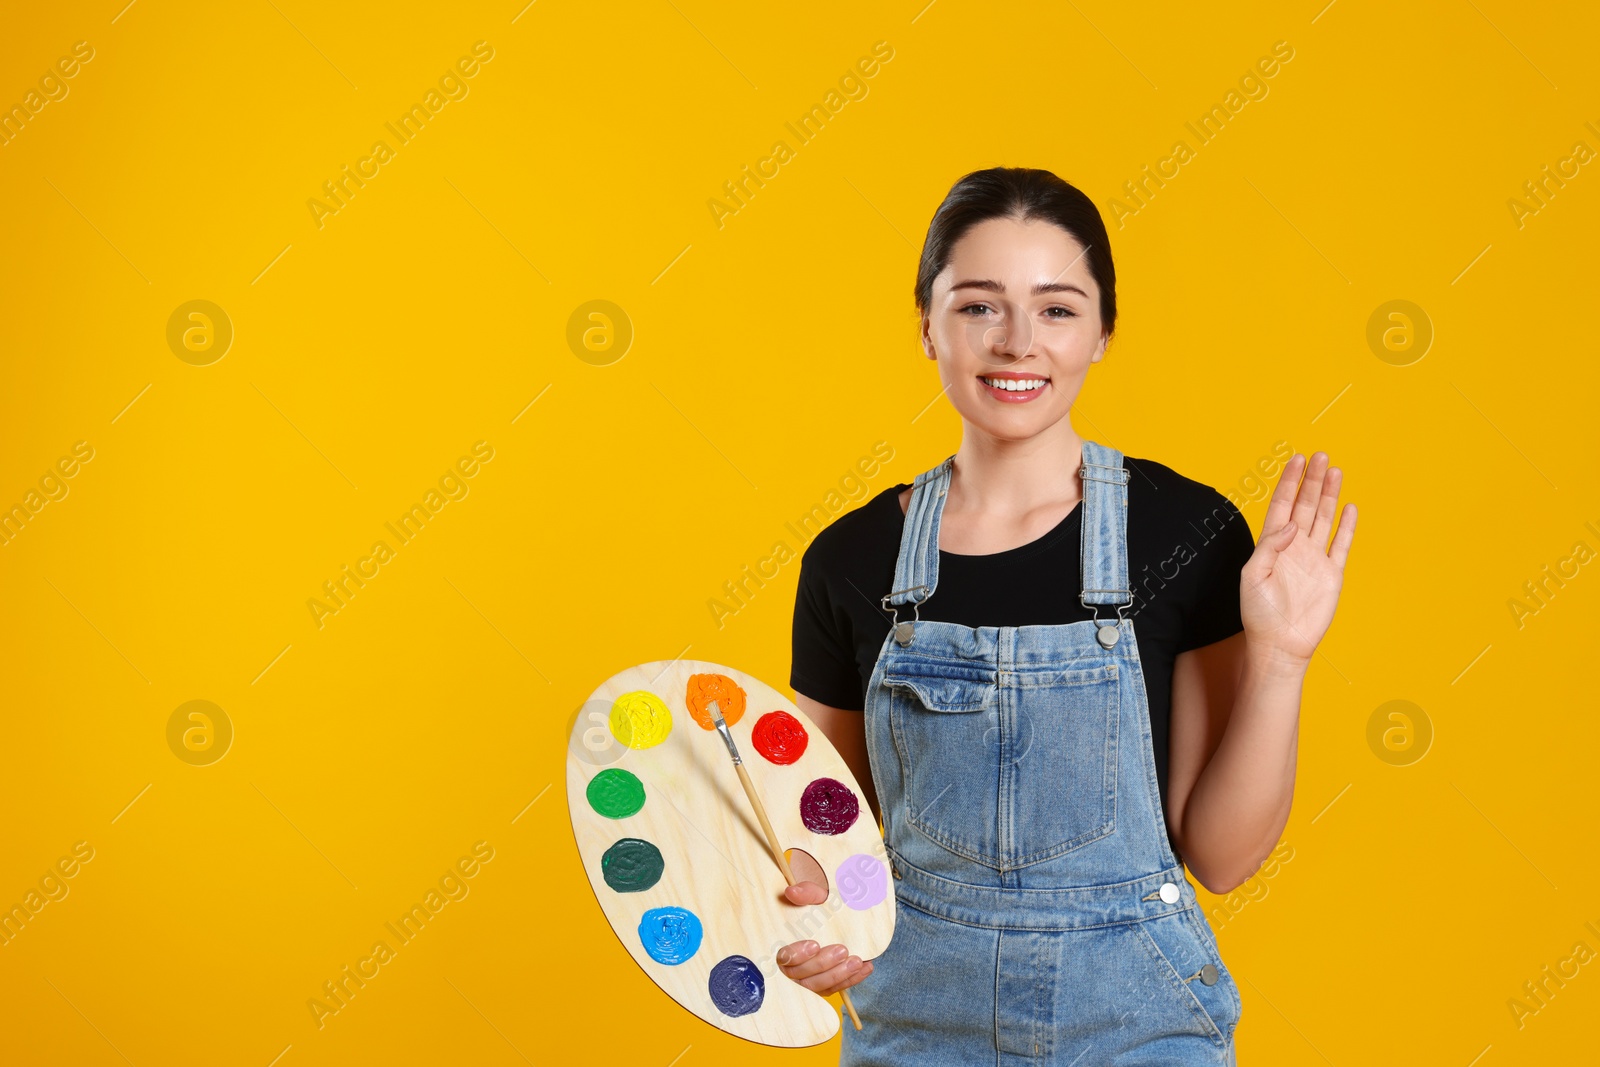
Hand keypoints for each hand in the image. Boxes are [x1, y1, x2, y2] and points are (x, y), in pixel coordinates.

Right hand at [775, 879, 873, 994]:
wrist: (833, 910)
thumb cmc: (820, 903)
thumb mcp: (816, 894)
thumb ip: (806, 893)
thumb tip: (792, 892)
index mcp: (782, 944)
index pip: (784, 958)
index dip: (797, 954)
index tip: (814, 944)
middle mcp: (791, 967)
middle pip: (802, 977)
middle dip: (822, 965)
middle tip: (842, 950)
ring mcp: (808, 978)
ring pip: (819, 986)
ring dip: (839, 975)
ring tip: (857, 961)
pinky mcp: (824, 984)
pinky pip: (836, 988)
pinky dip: (851, 980)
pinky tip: (866, 968)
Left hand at [1239, 452, 1356, 667]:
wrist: (1280, 644)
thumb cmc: (1259, 613)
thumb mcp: (1252, 576)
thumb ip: (1269, 547)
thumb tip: (1292, 524)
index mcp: (1272, 544)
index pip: (1282, 505)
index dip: (1290, 482)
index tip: (1297, 460)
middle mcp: (1295, 546)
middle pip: (1306, 505)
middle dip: (1312, 480)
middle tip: (1320, 455)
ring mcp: (1314, 558)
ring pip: (1325, 519)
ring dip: (1330, 495)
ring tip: (1335, 470)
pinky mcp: (1332, 574)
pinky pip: (1342, 544)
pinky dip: (1347, 526)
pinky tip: (1350, 507)